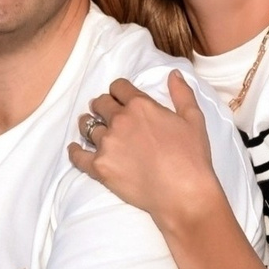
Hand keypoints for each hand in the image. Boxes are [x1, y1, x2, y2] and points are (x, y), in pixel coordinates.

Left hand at [67, 73, 229, 232]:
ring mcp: (107, 144)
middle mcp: (119, 121)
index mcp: (140, 106)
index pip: (119, 87)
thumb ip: (182, 93)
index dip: (118, 90)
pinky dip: (74, 152)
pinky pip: (78, 156)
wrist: (182, 193)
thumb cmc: (191, 157)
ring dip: (88, 124)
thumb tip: (173, 74)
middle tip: (104, 112)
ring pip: (87, 126)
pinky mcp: (99, 167)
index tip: (119, 97)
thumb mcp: (193, 119)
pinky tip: (75, 149)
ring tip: (90, 128)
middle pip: (100, 104)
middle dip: (102, 106)